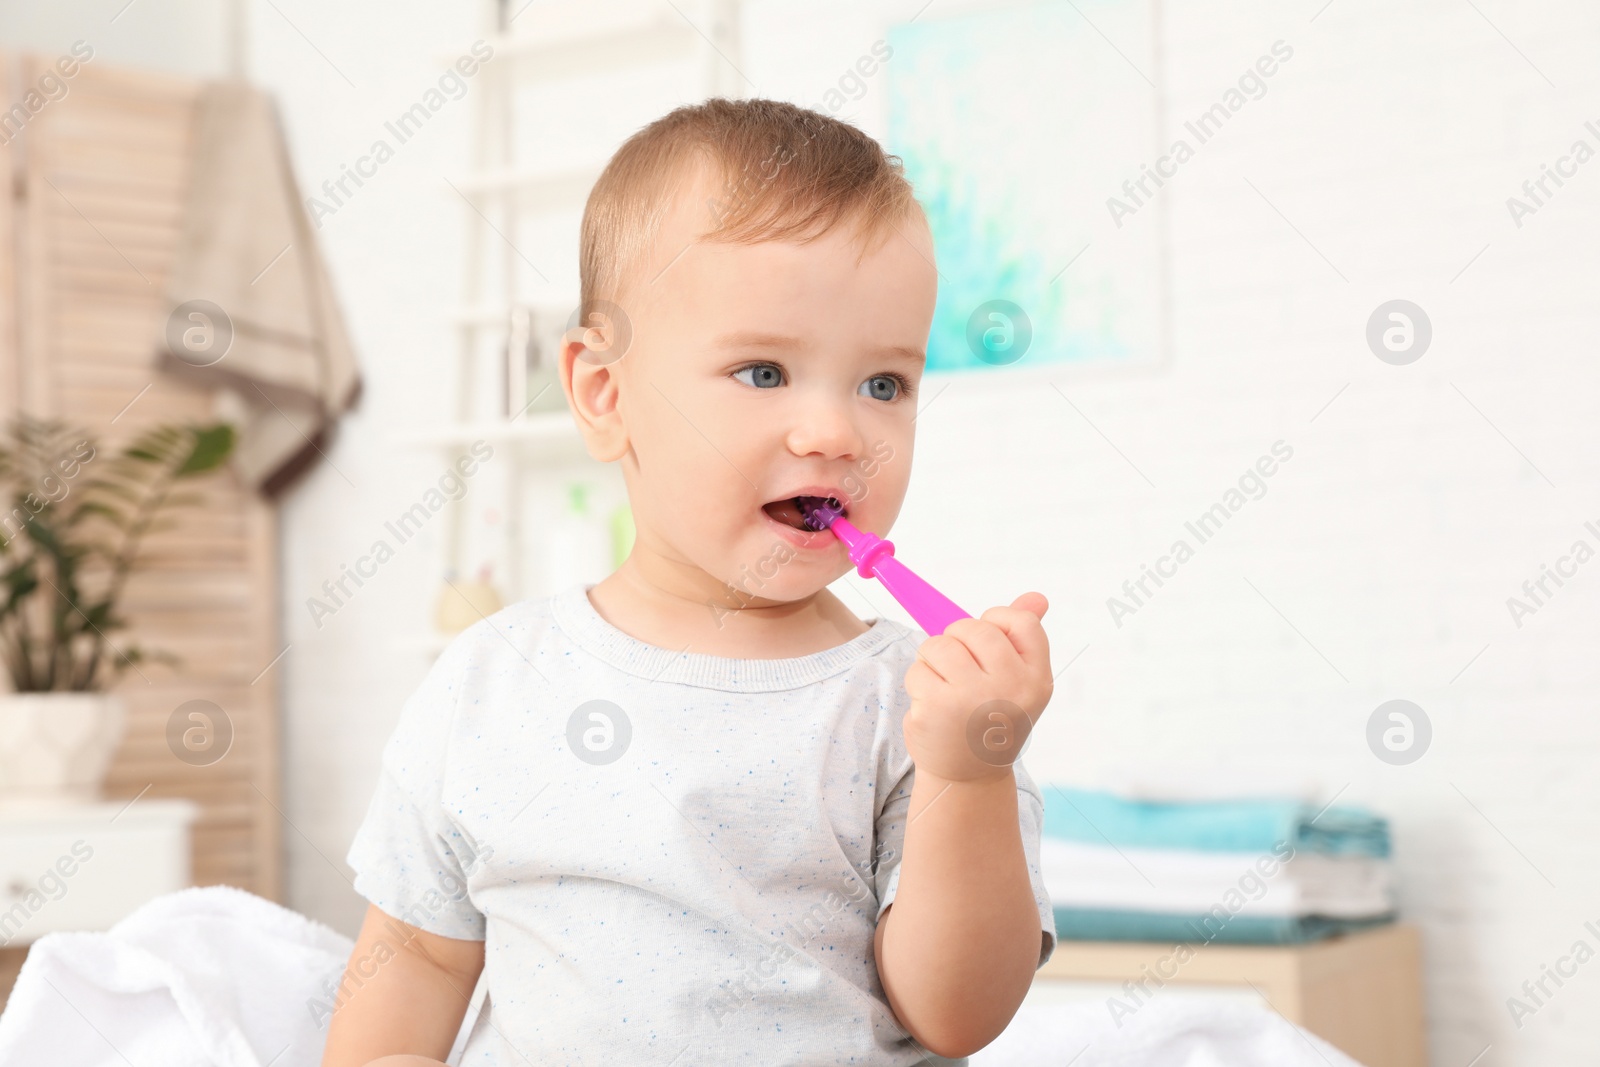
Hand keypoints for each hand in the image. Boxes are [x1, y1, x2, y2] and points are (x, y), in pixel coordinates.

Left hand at [902, 592, 1052, 783]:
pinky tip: (933, 707)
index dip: (997, 621)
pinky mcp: (936, 708)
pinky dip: (918, 683)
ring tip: (945, 687)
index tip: (986, 643)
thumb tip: (1036, 596)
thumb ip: (1022, 637)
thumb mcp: (1018, 682)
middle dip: (957, 640)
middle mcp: (1009, 687)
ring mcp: (971, 698)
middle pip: (972, 627)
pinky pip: (917, 669)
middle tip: (960, 670)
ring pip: (938, 644)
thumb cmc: (992, 719)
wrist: (969, 777)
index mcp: (1036, 678)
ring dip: (933, 661)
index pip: (1021, 621)